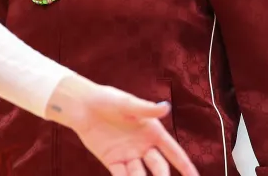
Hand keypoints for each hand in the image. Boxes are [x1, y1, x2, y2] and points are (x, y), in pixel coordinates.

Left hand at [47, 76, 198, 175]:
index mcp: (153, 131)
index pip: (173, 152)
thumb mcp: (127, 104)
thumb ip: (146, 109)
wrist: (82, 106)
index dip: (185, 166)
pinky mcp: (113, 162)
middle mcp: (144, 146)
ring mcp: (129, 155)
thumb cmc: (107, 100)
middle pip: (159, 168)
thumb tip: (166, 107)